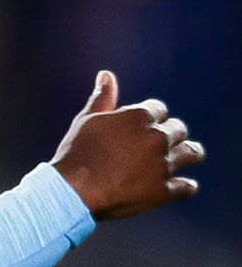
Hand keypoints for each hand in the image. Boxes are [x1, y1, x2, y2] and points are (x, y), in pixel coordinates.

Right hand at [50, 70, 204, 219]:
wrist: (74, 191)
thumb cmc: (77, 154)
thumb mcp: (87, 121)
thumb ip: (103, 98)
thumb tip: (106, 75)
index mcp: (140, 117)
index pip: (158, 109)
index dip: (151, 116)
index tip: (143, 126)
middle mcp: (157, 138)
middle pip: (178, 129)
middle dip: (170, 134)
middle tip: (159, 143)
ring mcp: (162, 165)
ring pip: (192, 153)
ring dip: (188, 153)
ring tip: (182, 157)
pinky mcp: (163, 191)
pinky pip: (187, 187)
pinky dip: (185, 186)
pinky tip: (181, 186)